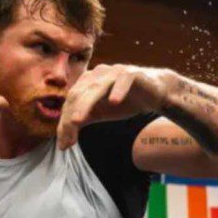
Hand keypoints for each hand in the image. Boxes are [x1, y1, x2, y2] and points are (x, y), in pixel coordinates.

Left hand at [57, 64, 172, 149]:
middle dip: (71, 117)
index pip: (71, 102)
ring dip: (86, 104)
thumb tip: (63, 142)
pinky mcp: (133, 74)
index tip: (63, 144)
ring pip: (96, 88)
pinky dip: (118, 90)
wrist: (154, 94)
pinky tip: (114, 102)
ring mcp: (115, 72)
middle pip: (79, 94)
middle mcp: (98, 74)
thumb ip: (82, 120)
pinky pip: (124, 80)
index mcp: (87, 81)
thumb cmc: (125, 101)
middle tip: (68, 138)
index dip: (64, 122)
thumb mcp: (100, 113)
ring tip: (77, 120)